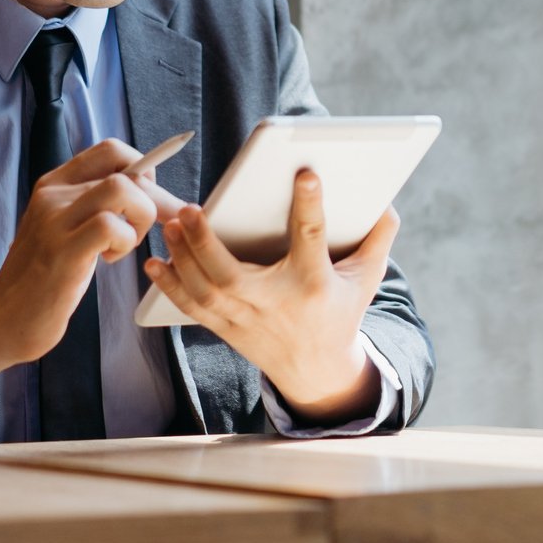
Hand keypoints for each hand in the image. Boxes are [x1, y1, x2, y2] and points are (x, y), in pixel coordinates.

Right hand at [0, 138, 160, 407]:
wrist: (4, 318)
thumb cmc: (47, 276)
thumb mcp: (68, 228)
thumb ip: (97, 204)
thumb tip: (152, 188)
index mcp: (55, 184)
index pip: (112, 150)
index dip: (142, 169)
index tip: (149, 198)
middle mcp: (53, 194)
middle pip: (126, 170)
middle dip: (156, 199)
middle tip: (164, 225)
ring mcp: (54, 220)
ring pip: (122, 190)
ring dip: (140, 218)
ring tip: (124, 244)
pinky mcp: (61, 250)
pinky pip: (110, 226)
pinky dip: (125, 241)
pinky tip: (110, 259)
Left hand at [145, 169, 398, 421]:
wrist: (316, 370)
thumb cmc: (341, 312)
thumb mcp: (367, 278)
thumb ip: (378, 239)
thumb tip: (386, 202)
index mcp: (314, 284)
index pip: (311, 239)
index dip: (310, 205)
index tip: (305, 172)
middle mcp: (275, 303)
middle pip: (233, 275)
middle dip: (207, 242)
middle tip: (190, 208)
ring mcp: (246, 319)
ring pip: (205, 290)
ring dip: (183, 257)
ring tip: (171, 224)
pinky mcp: (226, 328)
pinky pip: (192, 307)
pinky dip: (170, 284)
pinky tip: (156, 260)